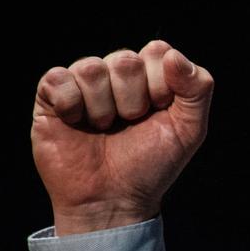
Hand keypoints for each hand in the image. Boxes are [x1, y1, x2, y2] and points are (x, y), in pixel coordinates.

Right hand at [30, 40, 213, 234]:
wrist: (113, 200)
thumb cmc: (150, 165)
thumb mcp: (189, 130)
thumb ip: (198, 89)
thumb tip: (173, 55)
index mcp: (151, 77)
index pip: (157, 51)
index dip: (161, 84)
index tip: (160, 112)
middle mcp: (116, 75)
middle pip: (125, 59)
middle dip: (133, 100)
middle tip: (129, 125)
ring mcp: (83, 84)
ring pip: (91, 68)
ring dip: (103, 108)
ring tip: (104, 129)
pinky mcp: (51, 96)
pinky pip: (58, 78)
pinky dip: (71, 105)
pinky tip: (76, 124)